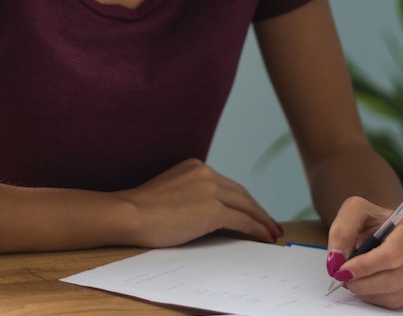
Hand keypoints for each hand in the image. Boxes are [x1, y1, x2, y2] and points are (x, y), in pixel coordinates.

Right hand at [111, 158, 282, 247]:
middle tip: (270, 222)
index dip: (242, 200)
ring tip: (272, 232)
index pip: (226, 184)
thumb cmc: (142, 210)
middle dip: (257, 210)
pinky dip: (256, 229)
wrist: (130, 214)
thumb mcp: (170, 191)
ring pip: (246, 206)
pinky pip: (243, 221)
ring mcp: (211, 189)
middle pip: (241, 193)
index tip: (251, 210)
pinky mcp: (213, 209)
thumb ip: (190, 194)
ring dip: (262, 220)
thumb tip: (209, 214)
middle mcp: (206, 173)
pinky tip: (264, 236)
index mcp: (195, 166)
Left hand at [326, 197, 402, 308]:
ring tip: (355, 280)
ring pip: (396, 295)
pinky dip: (378, 298)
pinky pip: (400, 303)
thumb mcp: (355, 212)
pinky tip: (370, 283)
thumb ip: (342, 231)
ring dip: (368, 292)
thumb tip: (337, 260)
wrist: (388, 228)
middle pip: (394, 278)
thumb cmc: (373, 220)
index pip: (392, 255)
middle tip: (343, 278)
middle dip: (363, 282)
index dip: (365, 266)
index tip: (343, 270)